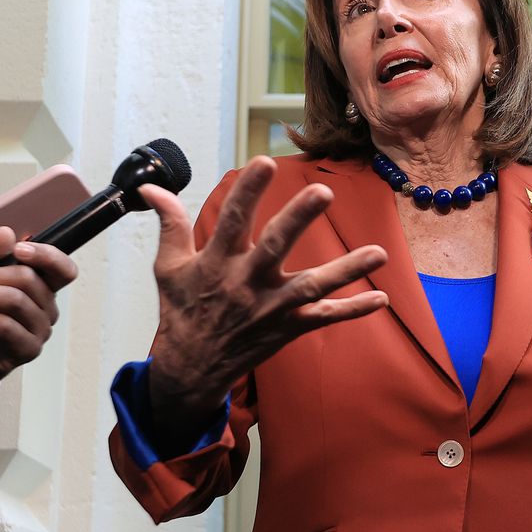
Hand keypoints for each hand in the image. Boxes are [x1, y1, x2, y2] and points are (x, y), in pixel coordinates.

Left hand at [0, 225, 78, 408]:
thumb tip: (6, 233)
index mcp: (41, 286)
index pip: (63, 269)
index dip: (46, 256)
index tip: (19, 249)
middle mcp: (47, 308)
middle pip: (28, 280)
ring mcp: (39, 330)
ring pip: (14, 301)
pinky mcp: (26, 350)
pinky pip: (4, 325)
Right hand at [145, 157, 388, 423]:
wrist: (191, 369)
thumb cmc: (182, 310)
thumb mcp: (168, 267)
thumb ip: (169, 223)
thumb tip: (150, 187)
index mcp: (216, 263)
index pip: (231, 220)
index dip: (248, 191)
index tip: (264, 162)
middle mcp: (246, 284)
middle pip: (275, 247)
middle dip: (299, 220)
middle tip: (323, 193)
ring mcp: (271, 308)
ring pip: (312, 286)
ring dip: (346, 270)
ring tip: (378, 252)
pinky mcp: (288, 329)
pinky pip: (325, 320)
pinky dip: (353, 310)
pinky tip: (381, 298)